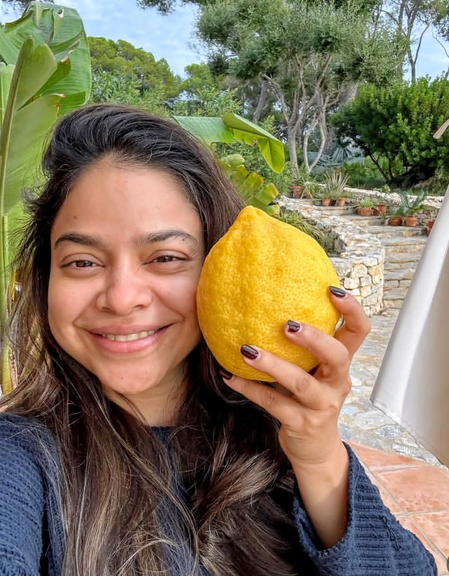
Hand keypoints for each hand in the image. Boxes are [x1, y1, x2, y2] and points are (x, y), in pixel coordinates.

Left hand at [222, 287, 370, 469]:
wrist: (316, 449)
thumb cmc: (308, 400)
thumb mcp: (313, 372)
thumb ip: (301, 347)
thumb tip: (266, 304)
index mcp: (341, 365)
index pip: (358, 332)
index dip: (352, 310)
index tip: (332, 289)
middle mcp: (337, 383)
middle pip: (338, 356)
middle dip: (315, 338)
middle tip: (288, 324)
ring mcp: (322, 406)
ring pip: (301, 383)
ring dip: (272, 364)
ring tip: (247, 350)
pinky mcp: (302, 424)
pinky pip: (273, 403)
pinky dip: (249, 388)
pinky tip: (229, 376)